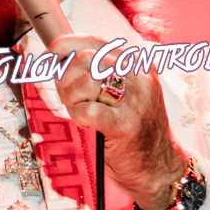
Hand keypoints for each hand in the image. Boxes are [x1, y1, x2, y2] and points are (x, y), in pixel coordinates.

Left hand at [48, 35, 187, 209]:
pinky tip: (87, 124)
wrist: (158, 168)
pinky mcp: (127, 125)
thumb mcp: (123, 92)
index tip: (51, 53)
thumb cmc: (132, 130)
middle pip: (85, 59)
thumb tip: (57, 56)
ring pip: (85, 80)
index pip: (96, 41)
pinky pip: (87, 109)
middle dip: (66, 78)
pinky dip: (78, 116)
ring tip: (81, 112)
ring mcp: (136, 100)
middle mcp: (140, 77)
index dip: (67, 44)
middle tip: (70, 97)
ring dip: (72, 98)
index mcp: (138, 64)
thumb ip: (97, 72)